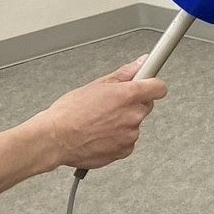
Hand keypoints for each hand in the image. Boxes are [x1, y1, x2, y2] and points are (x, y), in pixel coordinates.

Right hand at [40, 57, 168, 170]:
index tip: (147, 85)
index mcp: (129, 95)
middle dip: (132, 104)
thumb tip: (141, 63)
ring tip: (99, 122)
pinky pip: (127, 140)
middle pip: (145, 105)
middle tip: (110, 106)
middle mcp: (134, 115)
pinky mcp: (125, 150)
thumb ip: (124, 74)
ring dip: (123, 122)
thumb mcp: (96, 85)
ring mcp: (131, 134)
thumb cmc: (69, 113)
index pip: (159, 87)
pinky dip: (117, 138)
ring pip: (134, 124)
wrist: (54, 139)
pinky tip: (100, 134)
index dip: (152, 85)